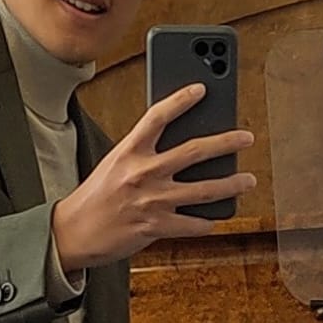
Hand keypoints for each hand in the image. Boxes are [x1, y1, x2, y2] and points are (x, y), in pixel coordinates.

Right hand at [51, 84, 256, 268]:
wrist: (73, 232)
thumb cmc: (96, 197)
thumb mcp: (115, 165)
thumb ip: (144, 154)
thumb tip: (183, 149)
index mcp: (129, 152)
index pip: (157, 116)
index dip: (181, 100)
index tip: (202, 89)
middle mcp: (142, 173)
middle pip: (194, 151)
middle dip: (226, 142)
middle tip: (247, 137)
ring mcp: (152, 201)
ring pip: (204, 190)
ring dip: (231, 184)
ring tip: (248, 179)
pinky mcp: (156, 227)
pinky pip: (193, 224)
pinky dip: (208, 222)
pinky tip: (217, 218)